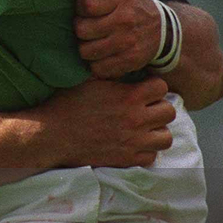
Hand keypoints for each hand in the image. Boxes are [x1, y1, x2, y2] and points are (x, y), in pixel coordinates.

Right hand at [38, 77, 175, 167]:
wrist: (53, 134)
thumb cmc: (68, 104)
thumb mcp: (89, 81)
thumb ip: (111, 74)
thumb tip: (121, 63)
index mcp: (128, 96)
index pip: (162, 87)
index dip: (154, 87)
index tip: (145, 90)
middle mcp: (135, 119)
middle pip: (169, 112)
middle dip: (159, 108)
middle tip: (147, 110)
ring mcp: (133, 141)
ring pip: (166, 138)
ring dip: (157, 131)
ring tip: (145, 129)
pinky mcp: (126, 159)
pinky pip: (151, 157)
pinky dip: (146, 151)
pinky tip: (133, 144)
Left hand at [74, 0, 160, 77]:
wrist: (163, 30)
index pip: (86, 4)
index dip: (81, 6)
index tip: (85, 6)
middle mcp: (126, 21)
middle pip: (82, 30)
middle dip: (80, 27)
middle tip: (87, 24)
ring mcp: (128, 44)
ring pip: (86, 51)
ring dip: (85, 46)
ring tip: (92, 39)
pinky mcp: (129, 62)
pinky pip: (98, 68)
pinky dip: (95, 63)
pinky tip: (101, 53)